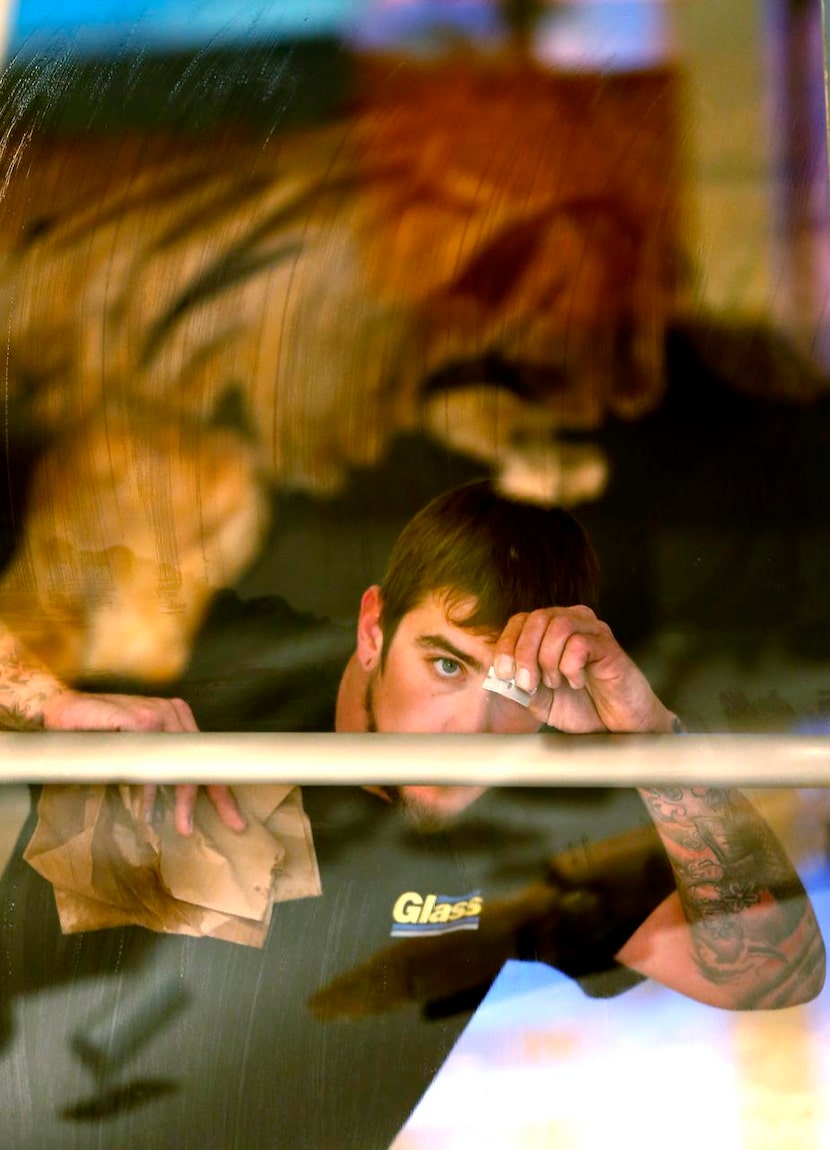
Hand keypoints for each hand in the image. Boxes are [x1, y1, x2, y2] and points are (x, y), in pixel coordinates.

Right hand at [40, 690, 245, 835]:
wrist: (62, 711)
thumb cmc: (100, 733)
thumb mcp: (138, 750)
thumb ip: (161, 765)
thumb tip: (184, 803)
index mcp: (178, 719)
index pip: (206, 758)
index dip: (221, 792)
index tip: (235, 821)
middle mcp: (173, 713)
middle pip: (199, 763)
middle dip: (210, 800)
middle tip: (209, 829)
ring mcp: (157, 714)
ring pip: (179, 765)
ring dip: (180, 799)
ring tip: (181, 825)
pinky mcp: (138, 718)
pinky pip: (151, 759)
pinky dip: (150, 786)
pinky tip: (148, 806)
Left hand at [491, 606, 675, 733]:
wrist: (619, 728)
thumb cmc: (583, 708)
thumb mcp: (541, 699)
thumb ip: (520, 685)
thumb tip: (499, 674)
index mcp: (552, 631)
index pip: (521, 620)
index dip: (507, 644)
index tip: (504, 673)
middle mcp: (573, 623)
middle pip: (537, 617)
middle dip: (524, 652)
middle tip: (527, 682)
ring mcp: (593, 632)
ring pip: (559, 625)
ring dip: (548, 659)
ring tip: (555, 682)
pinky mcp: (609, 647)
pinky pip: (580, 643)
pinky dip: (570, 666)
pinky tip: (577, 682)